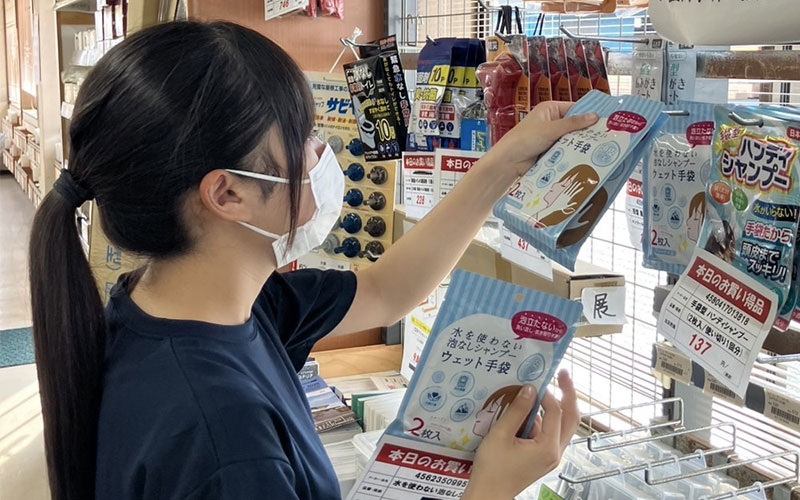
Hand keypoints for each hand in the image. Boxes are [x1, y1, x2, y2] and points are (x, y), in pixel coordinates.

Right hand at [462, 371, 579, 499]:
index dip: (546, 394)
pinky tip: (527, 413)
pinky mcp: (543, 458)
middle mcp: (554, 453)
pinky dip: (543, 421)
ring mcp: (550, 457)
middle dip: (568, 395)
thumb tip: (530, 389)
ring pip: (562, 427)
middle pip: (571, 419)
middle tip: (563, 375)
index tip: (533, 382)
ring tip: (542, 392)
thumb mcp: (501, 434)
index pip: (555, 412)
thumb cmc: (493, 469)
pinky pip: (550, 434)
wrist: (489, 494)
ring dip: (556, 408)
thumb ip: (517, 410)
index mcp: (547, 447)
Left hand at [486, 102, 598, 177]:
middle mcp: (551, 122)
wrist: (508, 163)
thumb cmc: (524, 140)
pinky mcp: (550, 153)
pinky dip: (574, 155)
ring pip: (572, 140)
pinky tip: (587, 159)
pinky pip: (566, 152)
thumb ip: (572, 124)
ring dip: (581, 145)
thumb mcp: (550, 129)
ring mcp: (551, 138)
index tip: (607, 120)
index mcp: (550, 110)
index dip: (589, 114)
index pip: (575, 108)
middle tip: (609, 137)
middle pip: (575, 126)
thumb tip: (594, 116)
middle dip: (587, 132)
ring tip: (602, 149)